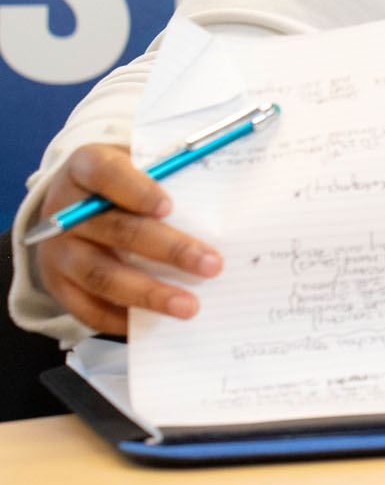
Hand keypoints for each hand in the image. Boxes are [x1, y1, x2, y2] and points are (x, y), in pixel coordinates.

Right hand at [27, 143, 221, 334]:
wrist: (68, 204)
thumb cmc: (120, 181)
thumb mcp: (138, 163)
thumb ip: (171, 172)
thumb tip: (226, 191)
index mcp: (85, 167)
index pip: (107, 174)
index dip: (136, 190)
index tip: (169, 207)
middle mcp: (65, 211)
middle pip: (116, 231)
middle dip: (168, 250)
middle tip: (210, 264)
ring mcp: (57, 251)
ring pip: (102, 275)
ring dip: (149, 293)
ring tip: (189, 305)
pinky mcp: (57, 284)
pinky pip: (87, 308)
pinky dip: (123, 319)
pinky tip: (157, 322)